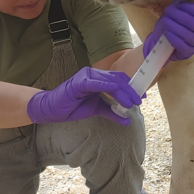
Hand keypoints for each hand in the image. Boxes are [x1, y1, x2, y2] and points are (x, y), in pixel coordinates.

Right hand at [27, 67, 141, 124]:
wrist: (52, 110)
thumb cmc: (72, 107)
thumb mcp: (97, 110)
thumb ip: (112, 112)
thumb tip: (127, 120)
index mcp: (97, 77)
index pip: (118, 79)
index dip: (131, 87)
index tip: (141, 97)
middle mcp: (93, 73)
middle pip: (117, 79)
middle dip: (131, 90)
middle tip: (140, 100)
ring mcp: (86, 76)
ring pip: (111, 81)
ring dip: (124, 92)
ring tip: (132, 103)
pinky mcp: (80, 82)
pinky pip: (99, 84)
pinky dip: (111, 90)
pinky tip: (119, 98)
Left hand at [143, 0, 193, 60]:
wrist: (158, 42)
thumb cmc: (167, 25)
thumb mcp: (172, 12)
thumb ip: (178, 5)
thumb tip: (181, 0)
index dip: (193, 7)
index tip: (179, 5)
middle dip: (180, 16)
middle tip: (167, 12)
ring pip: (191, 36)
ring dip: (176, 27)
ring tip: (165, 22)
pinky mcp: (187, 53)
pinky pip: (184, 47)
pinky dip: (175, 39)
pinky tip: (167, 33)